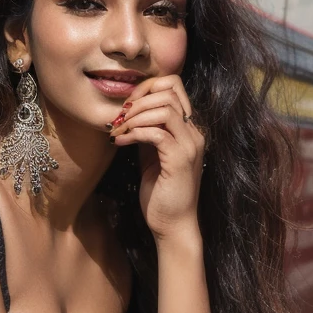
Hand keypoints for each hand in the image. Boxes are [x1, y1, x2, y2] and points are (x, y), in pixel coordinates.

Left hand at [108, 74, 205, 238]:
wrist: (172, 226)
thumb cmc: (161, 195)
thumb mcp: (151, 156)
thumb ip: (146, 133)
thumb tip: (128, 115)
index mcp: (188, 129)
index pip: (173, 86)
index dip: (145, 88)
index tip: (125, 107)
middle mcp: (194, 133)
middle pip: (169, 90)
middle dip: (137, 99)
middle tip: (118, 118)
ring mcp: (189, 146)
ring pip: (164, 108)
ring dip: (134, 116)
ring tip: (118, 131)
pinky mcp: (179, 161)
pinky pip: (156, 133)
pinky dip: (134, 133)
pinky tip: (120, 142)